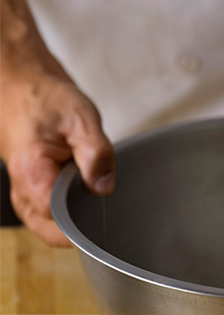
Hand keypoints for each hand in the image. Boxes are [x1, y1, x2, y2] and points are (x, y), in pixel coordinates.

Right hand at [0, 70, 114, 246]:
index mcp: (31, 172)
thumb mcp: (82, 120)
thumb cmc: (48, 101)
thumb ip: (96, 155)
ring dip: (76, 218)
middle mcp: (21, 190)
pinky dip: (70, 210)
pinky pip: (50, 215)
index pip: (58, 219)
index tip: (106, 213)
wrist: (24, 88)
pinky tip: (86, 193)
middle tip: (105, 205)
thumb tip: (103, 189)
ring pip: (51, 226)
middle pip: (53, 231)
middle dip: (82, 226)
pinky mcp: (31, 193)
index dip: (85, 221)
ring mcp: (23, 194)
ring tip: (94, 193)